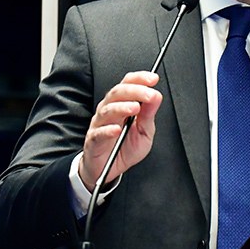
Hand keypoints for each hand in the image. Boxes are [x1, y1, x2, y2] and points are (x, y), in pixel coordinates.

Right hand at [79, 71, 162, 189]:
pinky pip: (99, 133)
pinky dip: (107, 130)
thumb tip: (156, 96)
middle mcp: (109, 110)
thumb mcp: (144, 131)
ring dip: (122, 107)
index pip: (128, 84)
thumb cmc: (125, 148)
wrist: (108, 169)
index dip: (140, 79)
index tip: (153, 79)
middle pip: (117, 93)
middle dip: (134, 91)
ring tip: (135, 108)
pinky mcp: (93, 140)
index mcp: (122, 104)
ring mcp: (99, 124)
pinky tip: (116, 129)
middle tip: (149, 95)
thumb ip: (149, 114)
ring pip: (107, 110)